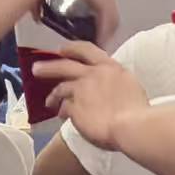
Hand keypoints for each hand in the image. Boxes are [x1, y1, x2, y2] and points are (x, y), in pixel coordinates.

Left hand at [34, 42, 149, 150]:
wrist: (131, 126)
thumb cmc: (138, 109)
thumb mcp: (130, 85)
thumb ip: (115, 81)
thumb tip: (109, 87)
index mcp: (109, 67)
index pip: (86, 50)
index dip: (72, 48)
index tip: (62, 49)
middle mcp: (92, 75)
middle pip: (65, 66)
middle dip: (49, 67)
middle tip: (36, 68)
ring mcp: (81, 91)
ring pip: (61, 88)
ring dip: (53, 95)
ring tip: (49, 102)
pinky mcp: (74, 108)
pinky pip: (64, 108)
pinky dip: (62, 111)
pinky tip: (61, 117)